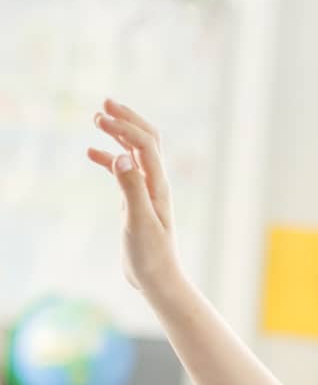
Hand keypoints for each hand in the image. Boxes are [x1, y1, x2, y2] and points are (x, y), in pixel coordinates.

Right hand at [86, 98, 180, 292]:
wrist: (157, 280)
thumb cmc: (151, 255)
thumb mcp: (139, 221)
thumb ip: (131, 188)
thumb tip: (122, 156)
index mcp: (158, 186)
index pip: (145, 145)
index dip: (124, 127)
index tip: (100, 118)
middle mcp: (155, 184)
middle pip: (145, 141)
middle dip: (126, 120)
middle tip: (103, 104)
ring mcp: (146, 192)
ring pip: (133, 153)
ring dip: (118, 133)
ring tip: (96, 119)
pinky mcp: (136, 203)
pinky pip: (123, 172)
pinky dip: (109, 157)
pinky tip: (91, 152)